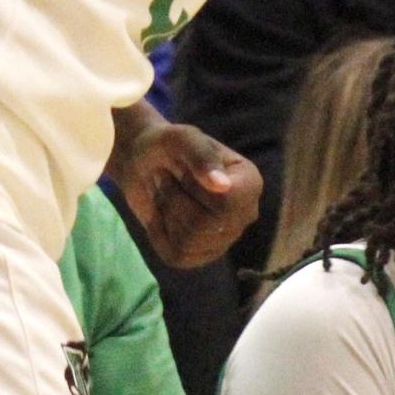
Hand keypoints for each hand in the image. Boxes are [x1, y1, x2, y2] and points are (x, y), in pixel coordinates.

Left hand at [110, 119, 262, 268]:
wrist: (143, 163)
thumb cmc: (166, 145)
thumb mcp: (179, 138)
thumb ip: (201, 155)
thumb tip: (223, 186)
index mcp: (250, 183)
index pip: (228, 204)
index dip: (194, 188)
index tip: (185, 170)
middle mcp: (245, 214)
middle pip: (205, 226)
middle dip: (175, 200)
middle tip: (168, 179)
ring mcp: (225, 239)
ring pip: (189, 242)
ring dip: (167, 215)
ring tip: (166, 194)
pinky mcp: (200, 256)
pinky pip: (176, 256)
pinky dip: (160, 234)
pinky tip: (162, 215)